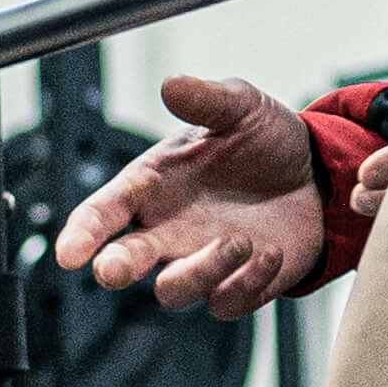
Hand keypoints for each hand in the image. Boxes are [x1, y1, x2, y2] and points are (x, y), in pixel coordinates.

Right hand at [54, 75, 324, 317]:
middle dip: (115, 267)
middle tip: (116, 267)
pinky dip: (246, 285)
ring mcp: (200, 261)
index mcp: (152, 186)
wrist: (318, 173)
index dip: (82, 233)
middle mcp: (167, 230)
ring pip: (174, 290)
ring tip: (239, 240)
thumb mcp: (240, 108)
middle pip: (124, 262)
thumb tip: (171, 84)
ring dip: (201, 271)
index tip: (69, 254)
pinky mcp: (237, 286)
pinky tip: (270, 253)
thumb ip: (206, 100)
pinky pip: (227, 303)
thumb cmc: (265, 141)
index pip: (103, 212)